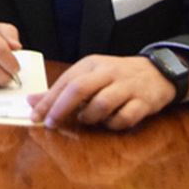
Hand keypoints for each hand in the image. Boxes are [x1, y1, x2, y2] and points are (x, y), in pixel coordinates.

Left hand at [28, 54, 175, 130]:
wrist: (157, 72)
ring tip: (87, 119)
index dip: (48, 100)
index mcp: (91, 65)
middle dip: (61, 108)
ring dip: (90, 116)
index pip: (65, 82)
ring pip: (102, 103)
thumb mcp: (89, 77)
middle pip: (79, 89)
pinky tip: (111, 122)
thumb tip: (31, 101)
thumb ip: (61, 90)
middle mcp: (108, 73)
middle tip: (51, 123)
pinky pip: (125, 117)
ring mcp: (127, 87)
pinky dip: (114, 124)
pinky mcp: (143, 102)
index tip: (34, 116)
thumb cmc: (116, 77)